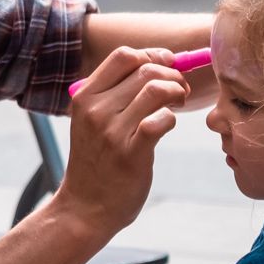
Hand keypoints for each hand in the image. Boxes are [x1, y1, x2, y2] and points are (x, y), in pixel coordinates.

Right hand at [56, 46, 185, 237]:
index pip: (123, 56)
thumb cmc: (96, 162)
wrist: (85, 207)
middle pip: (144, 70)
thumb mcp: (91, 121)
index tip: (167, 66)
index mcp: (84, 97)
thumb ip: (114, 94)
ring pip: (155, 90)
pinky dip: (171, 119)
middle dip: (172, 74)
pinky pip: (162, 120)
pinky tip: (166, 126)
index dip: (152, 55)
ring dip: (176, 92)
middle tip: (179, 89)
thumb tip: (157, 63)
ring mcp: (112, 132)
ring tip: (178, 103)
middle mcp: (95, 110)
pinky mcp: (131, 154)